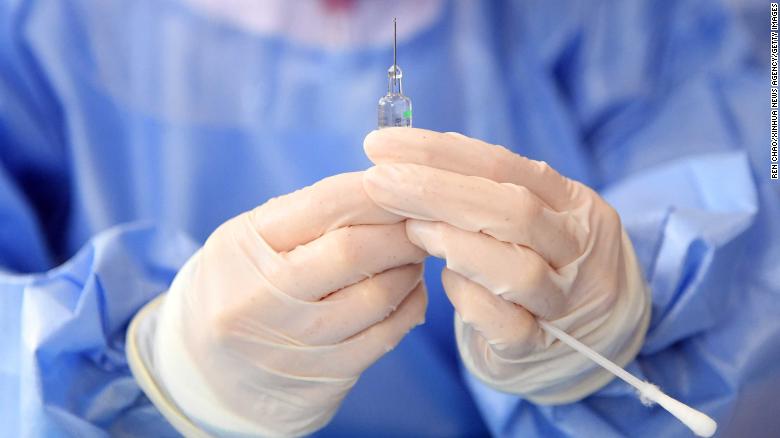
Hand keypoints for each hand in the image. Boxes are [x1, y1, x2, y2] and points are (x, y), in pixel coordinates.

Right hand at [136, 172, 426, 435]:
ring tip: (415, 253)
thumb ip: (310, 216)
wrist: (209, 374)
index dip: (377, 191)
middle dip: (401, 230)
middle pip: (354, 251)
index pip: (325, 205)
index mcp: (242, 247)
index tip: (406, 184)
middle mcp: (261, 299)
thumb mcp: (251, 240)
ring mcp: (294, 343)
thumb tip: (388, 190)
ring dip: (410, 268)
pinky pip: (387, 335)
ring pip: (377, 295)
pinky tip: (409, 289)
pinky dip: (410, 304)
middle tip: (422, 220)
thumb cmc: (242, 287)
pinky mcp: (325, 376)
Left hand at [362, 128, 648, 402]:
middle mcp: (581, 250)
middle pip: (513, 211)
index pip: (505, 166)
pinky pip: (505, 324)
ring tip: (409, 229)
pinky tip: (445, 282)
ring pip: (517, 271)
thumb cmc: (542, 263)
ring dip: (453, 243)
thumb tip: (411, 155)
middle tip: (378, 182)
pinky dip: (468, 299)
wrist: (595, 339)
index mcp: (576, 205)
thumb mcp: (532, 218)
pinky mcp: (540, 348)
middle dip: (436, 191)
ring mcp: (567, 302)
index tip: (381, 144)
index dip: (439, 152)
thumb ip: (485, 190)